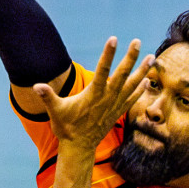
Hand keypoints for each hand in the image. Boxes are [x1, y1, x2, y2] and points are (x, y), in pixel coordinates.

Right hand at [33, 37, 150, 151]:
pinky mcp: (117, 113)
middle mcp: (107, 98)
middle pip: (122, 74)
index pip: (102, 70)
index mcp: (93, 94)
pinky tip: (147, 81)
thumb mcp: (55, 111)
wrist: (79, 148)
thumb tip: (36, 86)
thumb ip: (48, 97)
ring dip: (142, 71)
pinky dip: (140, 90)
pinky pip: (132, 99)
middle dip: (130, 57)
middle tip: (137, 41)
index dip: (108, 54)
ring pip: (132, 85)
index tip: (113, 39)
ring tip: (152, 57)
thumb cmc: (66, 128)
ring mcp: (114, 106)